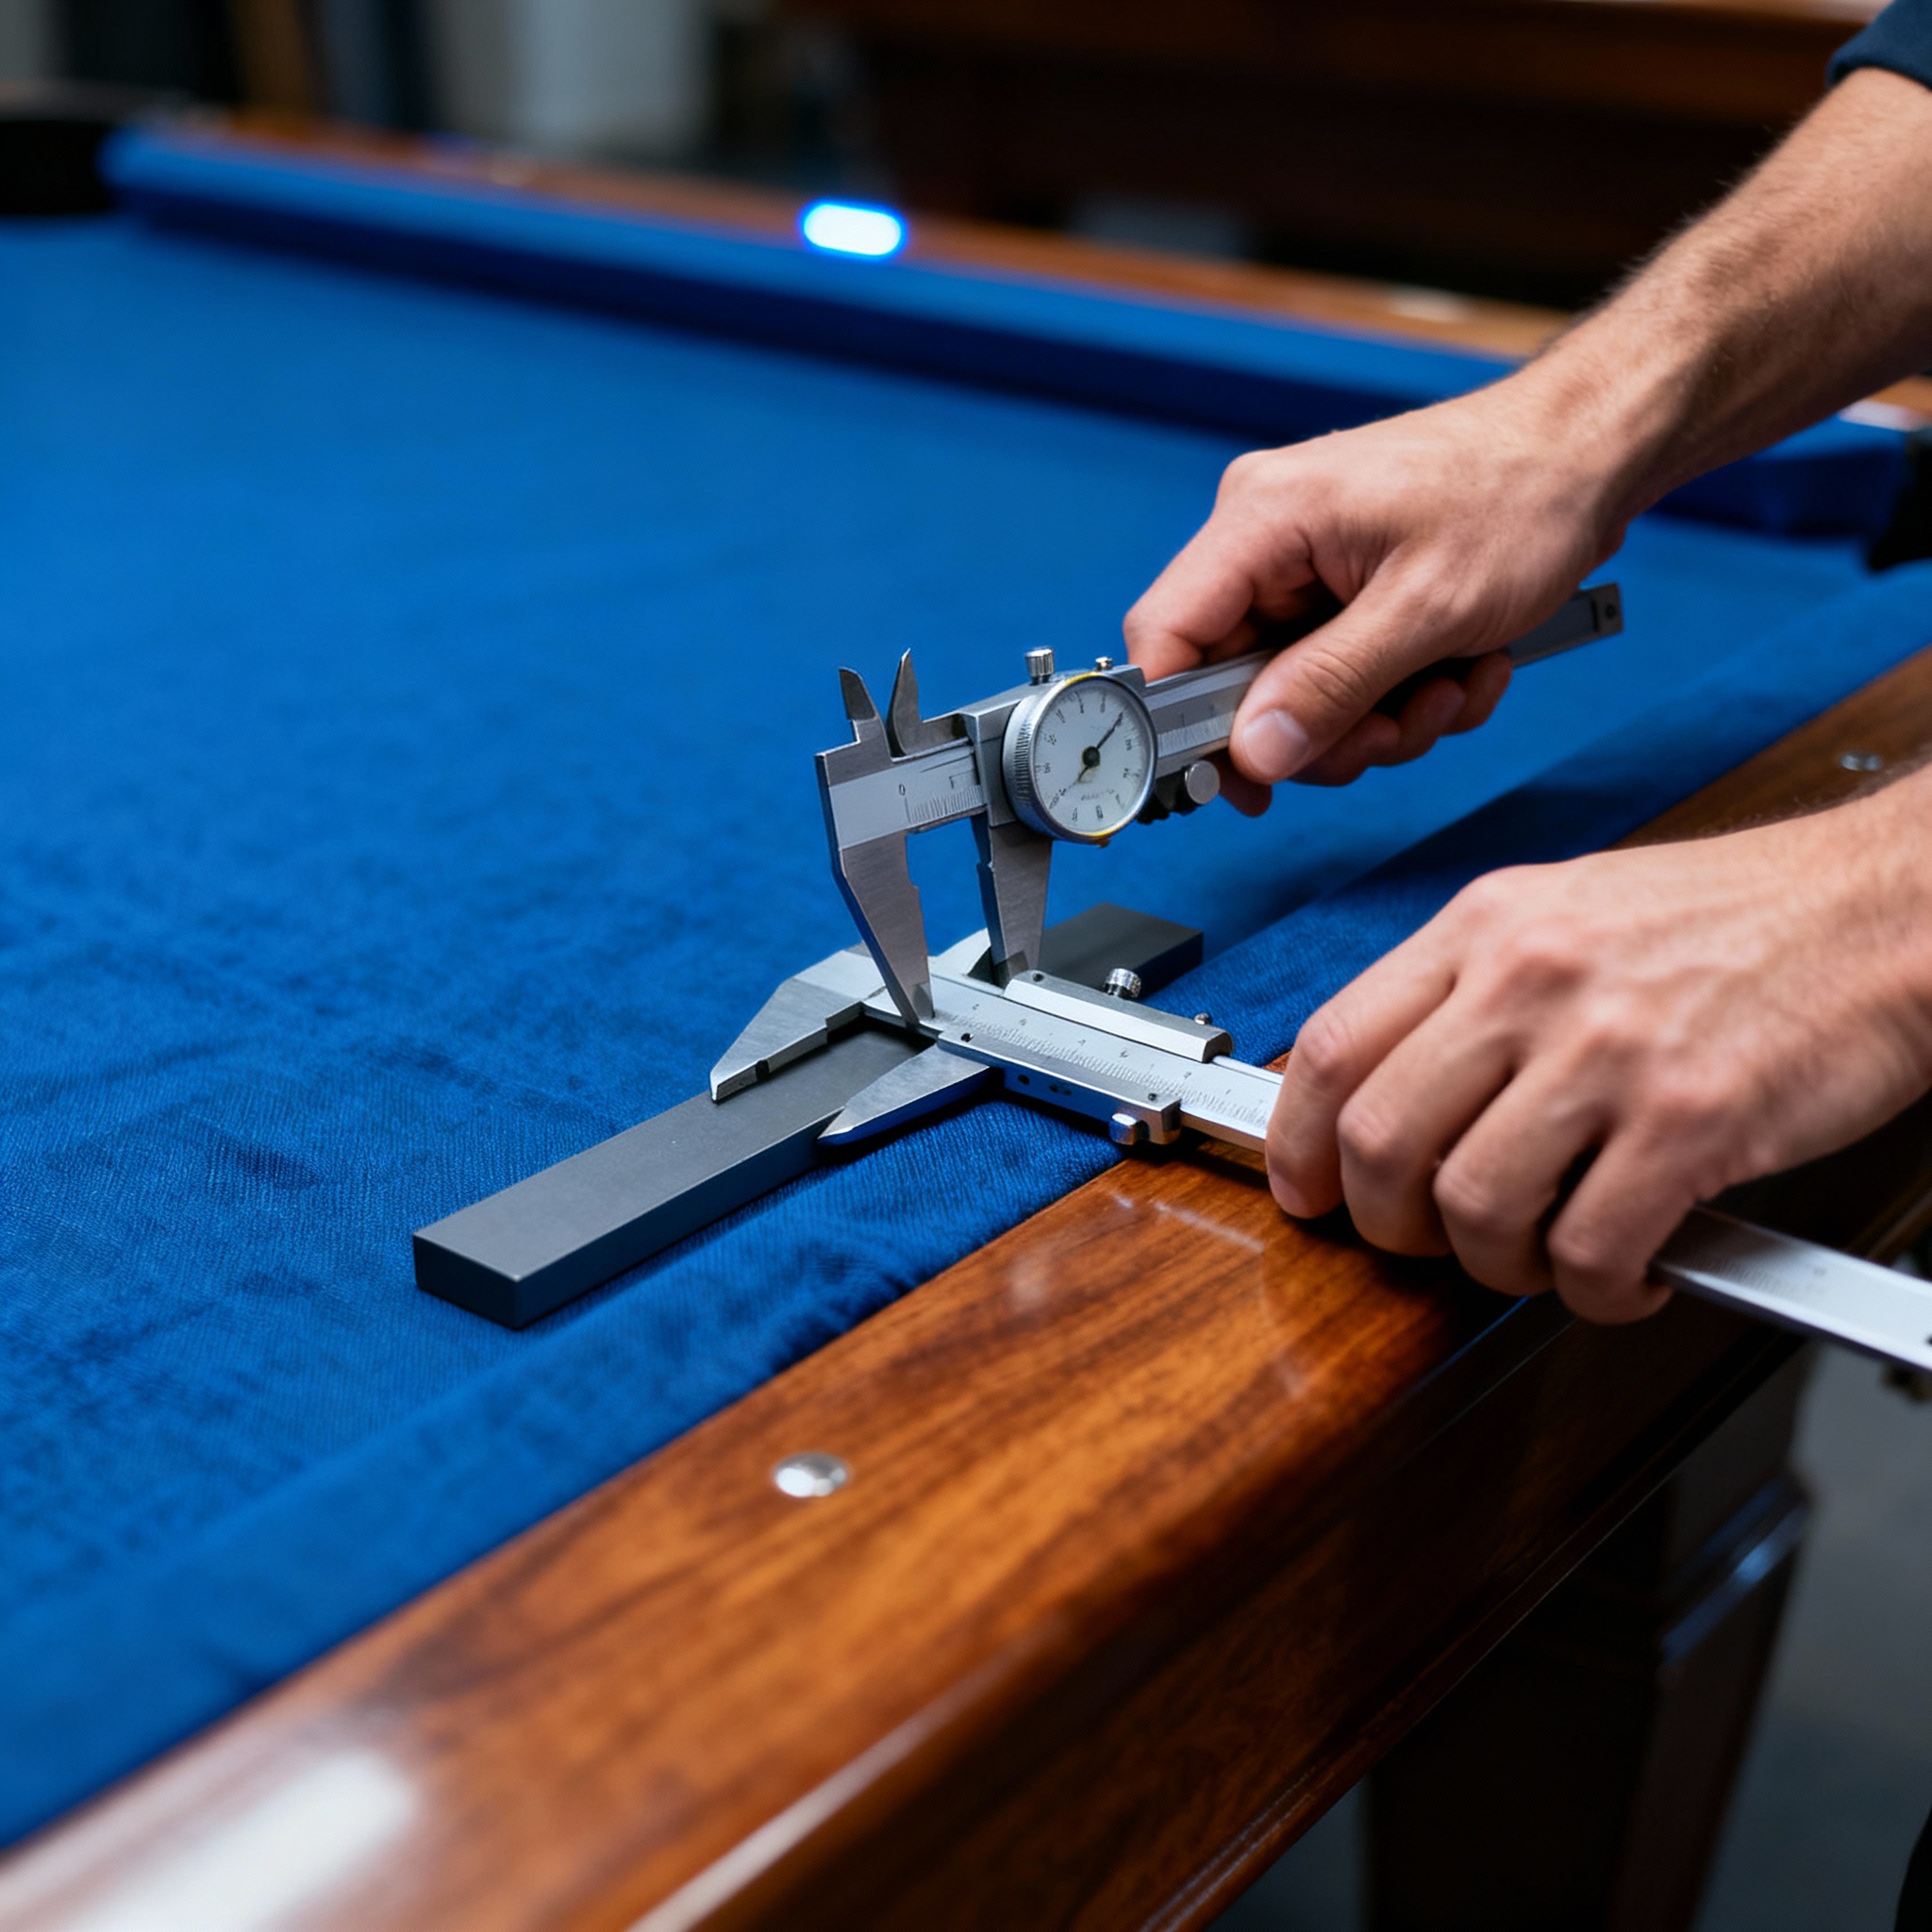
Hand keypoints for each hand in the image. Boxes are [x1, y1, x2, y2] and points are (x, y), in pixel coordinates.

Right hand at [1123, 386, 1623, 798]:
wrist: (1595, 453)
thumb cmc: (1521, 495)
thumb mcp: (1425, 610)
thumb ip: (1328, 687)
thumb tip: (1252, 755)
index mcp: (1261, 520)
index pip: (1165, 636)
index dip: (1180, 721)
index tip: (1230, 784)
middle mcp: (1268, 541)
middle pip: (1238, 684)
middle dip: (1325, 728)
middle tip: (1394, 732)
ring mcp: (1307, 569)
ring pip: (1299, 695)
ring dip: (1380, 719)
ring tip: (1450, 690)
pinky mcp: (1346, 592)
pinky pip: (1345, 679)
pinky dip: (1405, 695)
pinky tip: (1464, 669)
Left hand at [1267, 774, 1931, 1321]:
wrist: (1886, 906)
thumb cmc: (1736, 917)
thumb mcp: (1565, 910)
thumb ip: (1467, 989)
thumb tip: (1386, 1088)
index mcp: (1487, 926)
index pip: (1333, 1045)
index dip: (1296, 1142)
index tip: (1305, 1190)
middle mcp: (1530, 980)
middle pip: (1383, 1141)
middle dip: (1389, 1224)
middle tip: (1430, 1242)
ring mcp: (1609, 1050)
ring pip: (1475, 1208)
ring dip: (1497, 1266)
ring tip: (1545, 1255)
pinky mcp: (1693, 1119)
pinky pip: (1592, 1250)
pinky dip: (1596, 1291)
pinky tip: (1625, 1274)